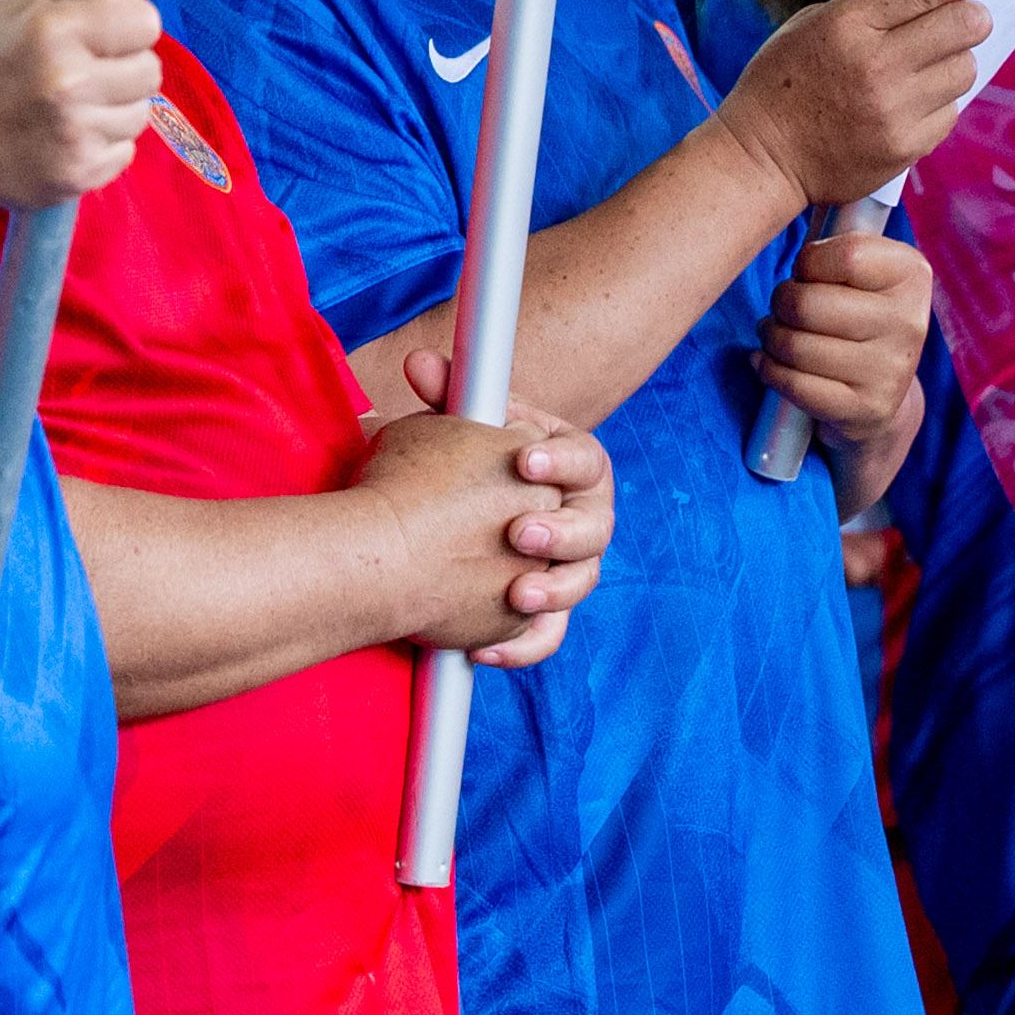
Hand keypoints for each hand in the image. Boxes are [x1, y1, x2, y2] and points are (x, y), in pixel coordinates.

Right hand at [0, 0, 165, 216]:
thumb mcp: (23, 1)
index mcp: (52, 30)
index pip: (145, 21)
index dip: (123, 24)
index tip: (96, 31)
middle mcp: (67, 83)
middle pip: (150, 70)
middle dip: (121, 67)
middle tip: (77, 69)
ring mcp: (73, 135)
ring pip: (140, 114)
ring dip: (113, 108)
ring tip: (64, 105)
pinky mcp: (77, 176)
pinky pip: (124, 152)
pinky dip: (100, 144)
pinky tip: (61, 135)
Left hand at [352, 385, 613, 663]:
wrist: (444, 520)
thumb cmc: (461, 464)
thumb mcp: (455, 429)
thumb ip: (445, 397)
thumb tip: (420, 363)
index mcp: (569, 464)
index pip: (585, 458)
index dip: (560, 460)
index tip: (524, 459)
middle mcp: (581, 517)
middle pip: (594, 527)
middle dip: (560, 531)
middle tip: (519, 532)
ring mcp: (567, 567)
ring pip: (579, 584)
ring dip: (551, 591)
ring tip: (514, 594)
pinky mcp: (543, 613)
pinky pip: (546, 637)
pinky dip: (521, 647)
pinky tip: (486, 651)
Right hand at [708, 0, 1004, 213]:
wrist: (762, 158)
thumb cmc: (781, 85)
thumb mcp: (809, 27)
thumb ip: (866, 12)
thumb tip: (930, 0)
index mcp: (845, 25)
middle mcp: (875, 65)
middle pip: (961, 26)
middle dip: (974, 17)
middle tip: (970, 19)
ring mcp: (894, 109)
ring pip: (965, 70)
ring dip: (955, 62)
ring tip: (925, 69)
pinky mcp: (906, 147)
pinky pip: (950, 112)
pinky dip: (938, 103)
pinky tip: (908, 105)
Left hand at [753, 224, 934, 456]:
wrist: (876, 395)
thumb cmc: (852, 314)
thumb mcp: (859, 271)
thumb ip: (838, 240)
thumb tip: (793, 182)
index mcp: (912, 275)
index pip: (843, 255)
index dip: (807, 264)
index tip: (808, 273)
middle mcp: (911, 322)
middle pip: (807, 303)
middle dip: (781, 304)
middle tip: (785, 309)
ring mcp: (892, 371)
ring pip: (794, 345)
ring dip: (771, 339)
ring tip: (778, 335)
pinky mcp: (867, 410)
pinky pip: (793, 384)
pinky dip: (768, 371)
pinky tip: (770, 363)